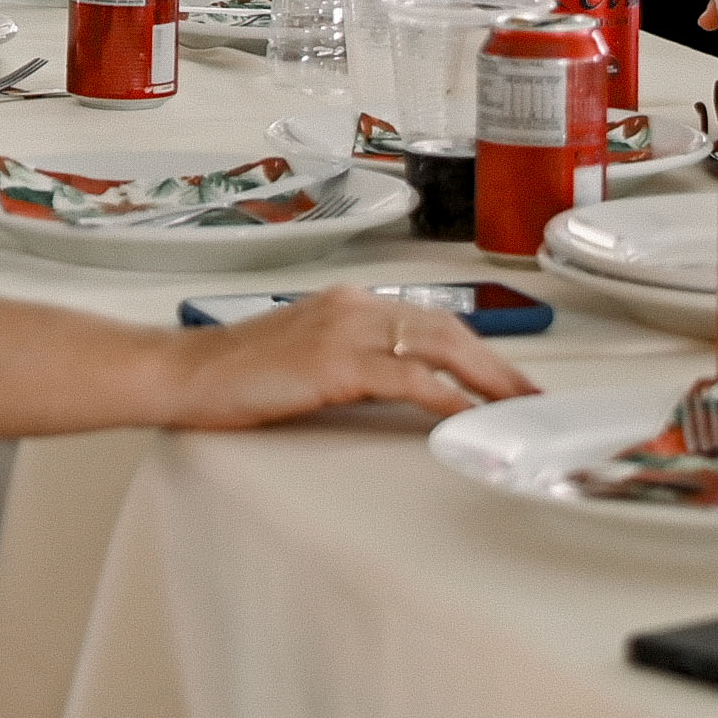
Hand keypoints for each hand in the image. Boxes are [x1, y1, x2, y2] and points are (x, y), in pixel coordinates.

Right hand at [162, 285, 532, 426]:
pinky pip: (408, 377)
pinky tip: (468, 415)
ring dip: (487, 378)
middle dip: (497, 364)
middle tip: (533, 398)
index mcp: (350, 302)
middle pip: (447, 328)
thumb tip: (403, 386)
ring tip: (518, 408)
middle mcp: (354, 305)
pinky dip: (446, 396)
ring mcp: (345, 329)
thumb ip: (354, 361)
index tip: (508, 378)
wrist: (184, 374)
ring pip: (439, 345)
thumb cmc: (235, 374)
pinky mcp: (335, 362)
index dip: (477, 348)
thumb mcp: (306, 358)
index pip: (431, 319)